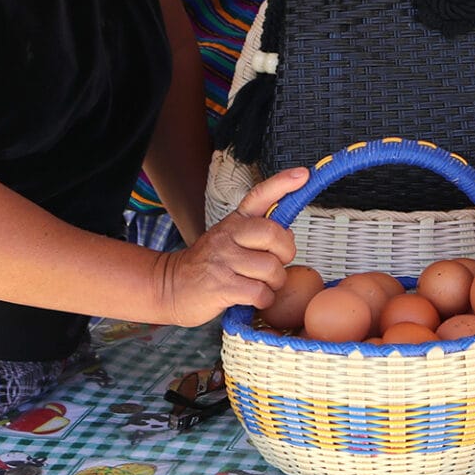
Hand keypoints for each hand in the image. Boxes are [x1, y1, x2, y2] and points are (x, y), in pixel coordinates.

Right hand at [150, 166, 306, 326]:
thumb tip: (289, 234)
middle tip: (277, 263)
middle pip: (275, 234)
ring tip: (261, 285)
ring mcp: (223, 260)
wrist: (170, 286)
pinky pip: (260, 293)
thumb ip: (259, 234)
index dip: (283, 184)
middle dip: (286, 253)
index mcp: (234, 221)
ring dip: (274, 283)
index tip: (303, 174)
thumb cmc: (208, 264)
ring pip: (271, 268)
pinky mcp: (221, 286)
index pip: (260, 195)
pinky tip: (254, 298)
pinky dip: (264, 299)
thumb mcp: (230, 239)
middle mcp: (228, 235)